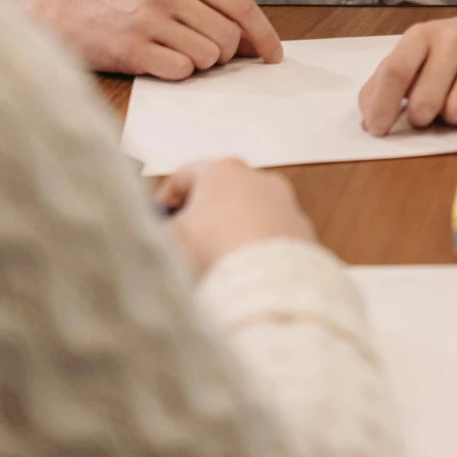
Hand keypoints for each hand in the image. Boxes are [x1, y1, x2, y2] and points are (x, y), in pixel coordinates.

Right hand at [0, 0, 282, 79]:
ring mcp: (149, 19)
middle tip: (196, 54)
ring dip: (197, 66)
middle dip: (221, 57)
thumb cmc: (128, 10)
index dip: (263, 35)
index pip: (240, 5)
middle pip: (227, 38)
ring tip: (171, 56)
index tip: (273, 57)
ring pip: (207, 57)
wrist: (69, 14)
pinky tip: (157, 65)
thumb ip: (210, 13)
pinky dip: (176, 75)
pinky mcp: (132, 47)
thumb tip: (253, 45)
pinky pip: (180, 70)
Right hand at [156, 157, 315, 277]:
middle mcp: (259, 180)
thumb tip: (156, 233)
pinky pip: (269, 237)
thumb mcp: (168, 240)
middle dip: (199, 217)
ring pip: (247, 215)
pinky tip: (241, 271)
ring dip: (228, 233)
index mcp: (223, 170)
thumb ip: (158, 229)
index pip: (184, 175)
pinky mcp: (300, 232)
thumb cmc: (215, 254)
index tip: (156, 220)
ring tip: (212, 262)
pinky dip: (255, 249)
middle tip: (181, 243)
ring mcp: (285, 205)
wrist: (266, 286)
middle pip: (218, 193)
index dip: (164, 200)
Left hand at [357, 2, 456, 135]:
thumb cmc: (451, 50)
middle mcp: (454, 39)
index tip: (377, 130)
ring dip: (456, 118)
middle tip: (430, 111)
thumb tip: (368, 118)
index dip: (383, 107)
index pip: (395, 72)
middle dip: (423, 119)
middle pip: (426, 102)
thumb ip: (385, 82)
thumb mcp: (414, 55)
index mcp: (422, 36)